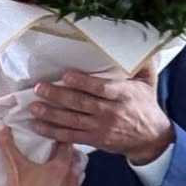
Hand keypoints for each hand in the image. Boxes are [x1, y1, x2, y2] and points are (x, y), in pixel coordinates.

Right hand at [0, 127, 83, 185]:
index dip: (61, 134)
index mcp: (62, 165)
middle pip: (77, 156)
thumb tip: (0, 123)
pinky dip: (72, 178)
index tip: (56, 129)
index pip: (67, 143)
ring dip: (74, 163)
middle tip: (58, 142)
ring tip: (62, 158)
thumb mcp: (14, 166)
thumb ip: (7, 143)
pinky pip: (76, 185)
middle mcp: (71, 177)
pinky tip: (63, 178)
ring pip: (80, 171)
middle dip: (70, 148)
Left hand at [30, 62, 173, 164]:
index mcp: (123, 95)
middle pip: (81, 104)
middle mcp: (111, 112)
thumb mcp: (149, 83)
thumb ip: (144, 64)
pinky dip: (54, 132)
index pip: (101, 88)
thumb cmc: (147, 107)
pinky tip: (38, 126)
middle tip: (39, 88)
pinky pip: (71, 137)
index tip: (66, 75)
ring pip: (73, 121)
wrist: (151, 139)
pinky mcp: (95, 140)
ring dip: (51, 114)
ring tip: (33, 106)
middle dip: (58, 96)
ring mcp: (101, 128)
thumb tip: (145, 45)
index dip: (83, 82)